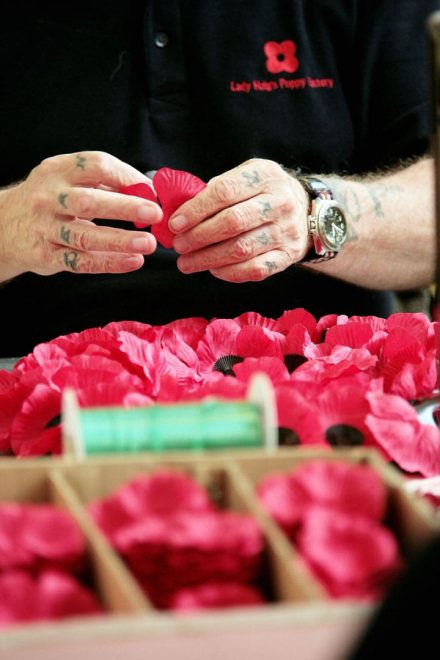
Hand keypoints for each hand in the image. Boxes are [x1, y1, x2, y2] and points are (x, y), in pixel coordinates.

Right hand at [0, 151, 161, 280]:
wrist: (4, 226)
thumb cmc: (50, 201)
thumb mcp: (66, 180)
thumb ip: (103, 184)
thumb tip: (148, 190)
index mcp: (58, 171)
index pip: (96, 166)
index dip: (127, 177)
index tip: (151, 190)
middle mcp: (49, 197)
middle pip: (90, 201)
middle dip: (126, 207)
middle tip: (155, 214)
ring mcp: (46, 227)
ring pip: (85, 235)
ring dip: (120, 240)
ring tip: (148, 244)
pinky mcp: (46, 255)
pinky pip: (80, 261)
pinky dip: (108, 263)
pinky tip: (132, 262)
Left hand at [169, 159, 310, 282]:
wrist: (305, 210)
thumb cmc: (263, 193)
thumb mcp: (247, 176)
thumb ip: (218, 188)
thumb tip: (180, 211)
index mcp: (265, 176)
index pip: (225, 192)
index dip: (196, 209)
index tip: (175, 224)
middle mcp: (279, 202)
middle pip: (232, 222)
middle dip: (199, 236)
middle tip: (178, 245)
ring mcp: (286, 230)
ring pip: (241, 249)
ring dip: (208, 259)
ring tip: (187, 263)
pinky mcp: (288, 255)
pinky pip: (255, 269)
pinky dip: (229, 272)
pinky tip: (213, 270)